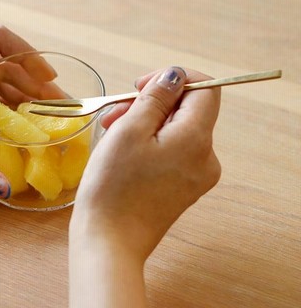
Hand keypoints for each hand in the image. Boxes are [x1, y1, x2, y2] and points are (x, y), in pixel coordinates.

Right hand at [69, 67, 220, 307]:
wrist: (109, 241)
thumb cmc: (113, 184)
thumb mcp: (130, 129)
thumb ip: (156, 97)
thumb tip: (175, 75)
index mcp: (197, 139)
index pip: (206, 89)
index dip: (176, 78)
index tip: (143, 86)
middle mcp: (207, 157)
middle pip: (187, 110)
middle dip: (152, 103)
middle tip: (116, 111)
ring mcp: (197, 175)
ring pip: (176, 130)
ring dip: (147, 122)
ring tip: (113, 129)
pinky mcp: (184, 186)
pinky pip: (174, 151)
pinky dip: (152, 141)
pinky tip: (125, 148)